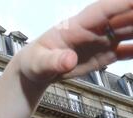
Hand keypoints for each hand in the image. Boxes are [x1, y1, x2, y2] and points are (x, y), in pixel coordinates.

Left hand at [18, 0, 132, 83]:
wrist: (36, 71)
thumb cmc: (34, 62)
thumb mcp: (40, 63)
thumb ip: (54, 61)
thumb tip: (68, 60)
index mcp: (78, 25)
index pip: (105, 9)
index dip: (123, 2)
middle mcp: (95, 29)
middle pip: (125, 15)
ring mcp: (102, 41)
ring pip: (131, 30)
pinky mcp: (105, 54)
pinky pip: (129, 49)